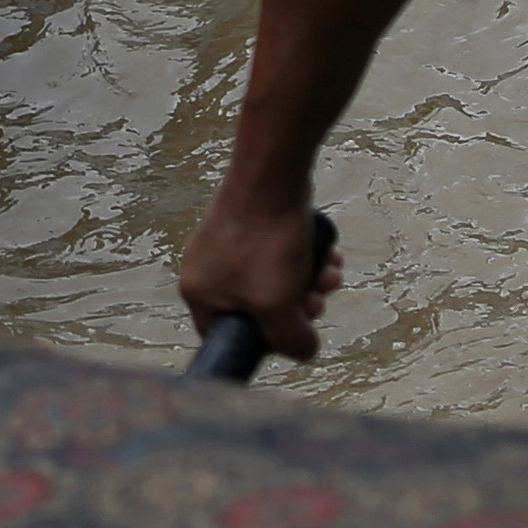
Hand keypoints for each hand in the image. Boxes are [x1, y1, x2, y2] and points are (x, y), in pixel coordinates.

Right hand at [176, 178, 346, 367]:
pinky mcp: (250, 224)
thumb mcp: (278, 305)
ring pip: (275, 281)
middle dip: (297, 307)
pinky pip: (279, 255)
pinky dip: (305, 259)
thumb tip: (304, 351)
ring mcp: (228, 244)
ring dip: (308, 283)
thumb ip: (290, 339)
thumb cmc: (267, 242)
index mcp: (199, 293)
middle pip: (259, 310)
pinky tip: (328, 255)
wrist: (274, 176)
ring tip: (329, 274)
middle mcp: (206, 269)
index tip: (293, 334)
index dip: (264, 343)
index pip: (228, 337)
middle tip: (317, 300)